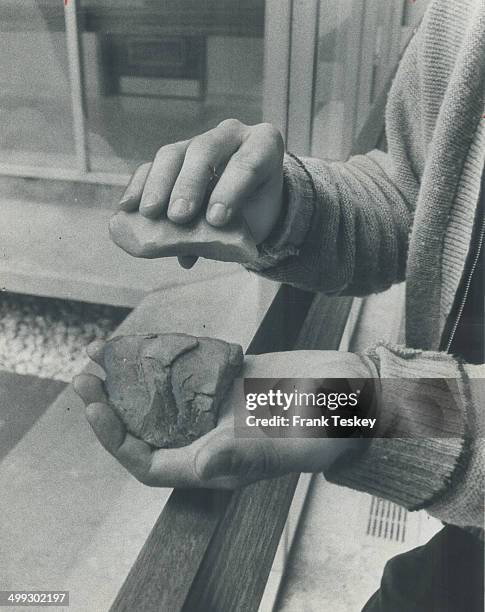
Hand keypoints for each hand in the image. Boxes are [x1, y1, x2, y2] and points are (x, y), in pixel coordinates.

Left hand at [73, 350, 368, 488]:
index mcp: (218, 461)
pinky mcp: (226, 376)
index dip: (118, 439)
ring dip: (126, 377)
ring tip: (96, 352)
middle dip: (110, 405)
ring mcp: (216, 405)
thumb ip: (250, 455)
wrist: (355, 390)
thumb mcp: (295, 443)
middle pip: (145, 427)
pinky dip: (158, 354)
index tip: (97, 406)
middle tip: (84, 373)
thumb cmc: (332, 425)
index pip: (151, 462)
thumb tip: (201, 465)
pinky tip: (138, 338)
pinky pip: (184, 369)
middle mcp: (209, 436)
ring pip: (159, 396)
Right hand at [117, 119, 284, 267]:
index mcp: (263, 145)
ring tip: (150, 213)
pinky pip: (152, 165)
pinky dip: (139, 186)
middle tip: (178, 216)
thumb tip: (186, 255)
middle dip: (189, 185)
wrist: (251, 206)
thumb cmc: (257, 212)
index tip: (216, 219)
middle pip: (204, 152)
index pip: (248, 161)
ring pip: (173, 154)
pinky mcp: (173, 156)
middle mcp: (230, 135)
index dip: (231, 190)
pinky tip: (129, 208)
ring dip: (159, 185)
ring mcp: (198, 141)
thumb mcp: (254, 224)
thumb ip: (227, 234)